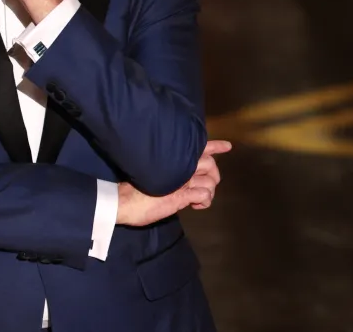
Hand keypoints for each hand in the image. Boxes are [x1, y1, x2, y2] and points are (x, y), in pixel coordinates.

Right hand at [116, 140, 231, 225]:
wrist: (124, 201)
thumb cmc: (136, 189)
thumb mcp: (157, 176)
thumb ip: (173, 174)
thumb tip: (185, 178)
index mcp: (174, 159)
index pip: (198, 148)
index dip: (215, 146)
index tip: (228, 146)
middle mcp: (180, 166)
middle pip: (209, 163)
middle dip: (214, 174)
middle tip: (208, 184)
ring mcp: (182, 181)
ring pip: (210, 180)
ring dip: (209, 191)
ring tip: (198, 198)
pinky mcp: (181, 196)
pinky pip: (204, 195)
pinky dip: (204, 201)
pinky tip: (196, 205)